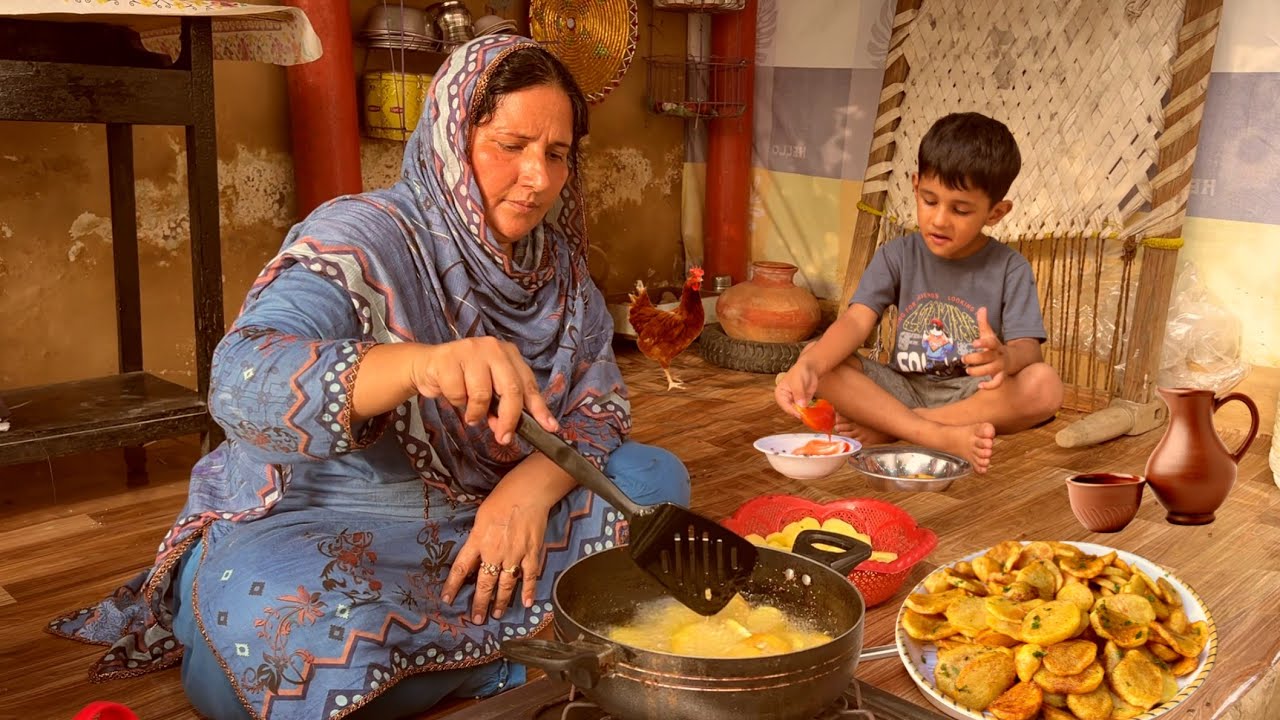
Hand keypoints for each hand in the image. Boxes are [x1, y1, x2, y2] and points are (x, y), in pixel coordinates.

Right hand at [408, 337, 556, 442]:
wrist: (426, 366)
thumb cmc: (461, 378)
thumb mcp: (488, 390)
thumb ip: (502, 405)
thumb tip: (509, 430)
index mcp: (508, 354)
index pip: (528, 384)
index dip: (539, 409)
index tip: (549, 428)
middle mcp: (493, 348)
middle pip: (511, 389)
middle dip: (509, 418)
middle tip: (503, 437)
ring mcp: (471, 350)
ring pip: (482, 394)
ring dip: (475, 412)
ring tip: (469, 413)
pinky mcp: (448, 358)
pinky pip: (458, 393)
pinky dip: (455, 402)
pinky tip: (452, 394)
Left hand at [441, 492, 547, 622]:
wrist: (528, 492)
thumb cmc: (502, 498)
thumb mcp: (481, 517)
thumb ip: (477, 538)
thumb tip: (474, 556)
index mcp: (478, 541)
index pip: (461, 568)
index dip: (453, 586)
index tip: (447, 600)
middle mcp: (494, 552)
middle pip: (484, 583)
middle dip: (479, 603)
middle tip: (476, 619)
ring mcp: (515, 555)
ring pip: (506, 584)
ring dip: (500, 601)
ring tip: (496, 614)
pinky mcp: (532, 554)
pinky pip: (529, 576)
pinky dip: (528, 590)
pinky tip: (526, 603)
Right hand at [774, 360, 819, 419]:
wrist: (810, 369)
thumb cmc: (800, 372)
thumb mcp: (798, 382)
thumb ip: (799, 393)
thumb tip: (801, 405)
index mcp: (780, 393)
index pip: (784, 405)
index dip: (792, 410)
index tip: (800, 414)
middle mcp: (786, 399)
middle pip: (791, 410)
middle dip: (798, 413)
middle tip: (806, 416)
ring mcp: (794, 402)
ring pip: (798, 411)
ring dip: (804, 414)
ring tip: (810, 416)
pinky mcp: (802, 403)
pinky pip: (805, 410)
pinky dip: (809, 412)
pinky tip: (814, 413)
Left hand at [963, 307, 1006, 389]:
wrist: (1014, 358)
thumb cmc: (996, 346)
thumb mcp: (990, 334)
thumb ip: (984, 322)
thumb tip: (981, 308)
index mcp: (995, 345)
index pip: (990, 342)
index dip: (983, 343)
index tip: (974, 343)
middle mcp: (998, 356)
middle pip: (987, 358)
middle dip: (975, 359)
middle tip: (964, 359)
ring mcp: (1000, 366)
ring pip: (991, 370)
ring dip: (978, 372)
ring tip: (968, 371)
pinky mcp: (1001, 376)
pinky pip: (997, 383)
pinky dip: (990, 386)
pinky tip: (980, 386)